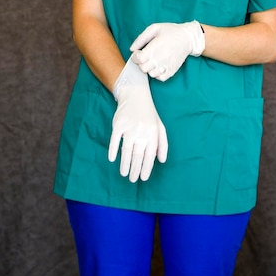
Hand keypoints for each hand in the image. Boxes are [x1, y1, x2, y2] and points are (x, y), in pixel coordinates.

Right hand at [108, 56, 167, 182]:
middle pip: (137, 155)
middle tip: (132, 180)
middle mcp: (142, 131)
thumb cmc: (149, 114)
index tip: (143, 178)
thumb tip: (162, 161)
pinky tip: (112, 159)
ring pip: (126, 150)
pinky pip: (115, 140)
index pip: (149, 155)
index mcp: (153, 133)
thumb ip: (163, 144)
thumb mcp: (160, 127)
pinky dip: (113, 150)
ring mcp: (129, 127)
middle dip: (135, 169)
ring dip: (124, 163)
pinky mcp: (118, 124)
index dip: (146, 168)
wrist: (135, 95)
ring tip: (124, 173)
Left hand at [130, 20, 204, 80]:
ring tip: (153, 61)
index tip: (138, 52)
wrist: (188, 38)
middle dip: (141, 63)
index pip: (139, 59)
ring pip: (151, 74)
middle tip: (145, 56)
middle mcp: (160, 58)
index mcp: (155, 47)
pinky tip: (158, 66)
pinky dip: (157, 74)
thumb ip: (141, 38)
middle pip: (143, 68)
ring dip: (149, 68)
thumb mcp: (155, 28)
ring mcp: (167, 66)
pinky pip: (160, 78)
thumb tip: (132, 49)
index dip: (135, 57)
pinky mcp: (172, 71)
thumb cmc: (171, 31)